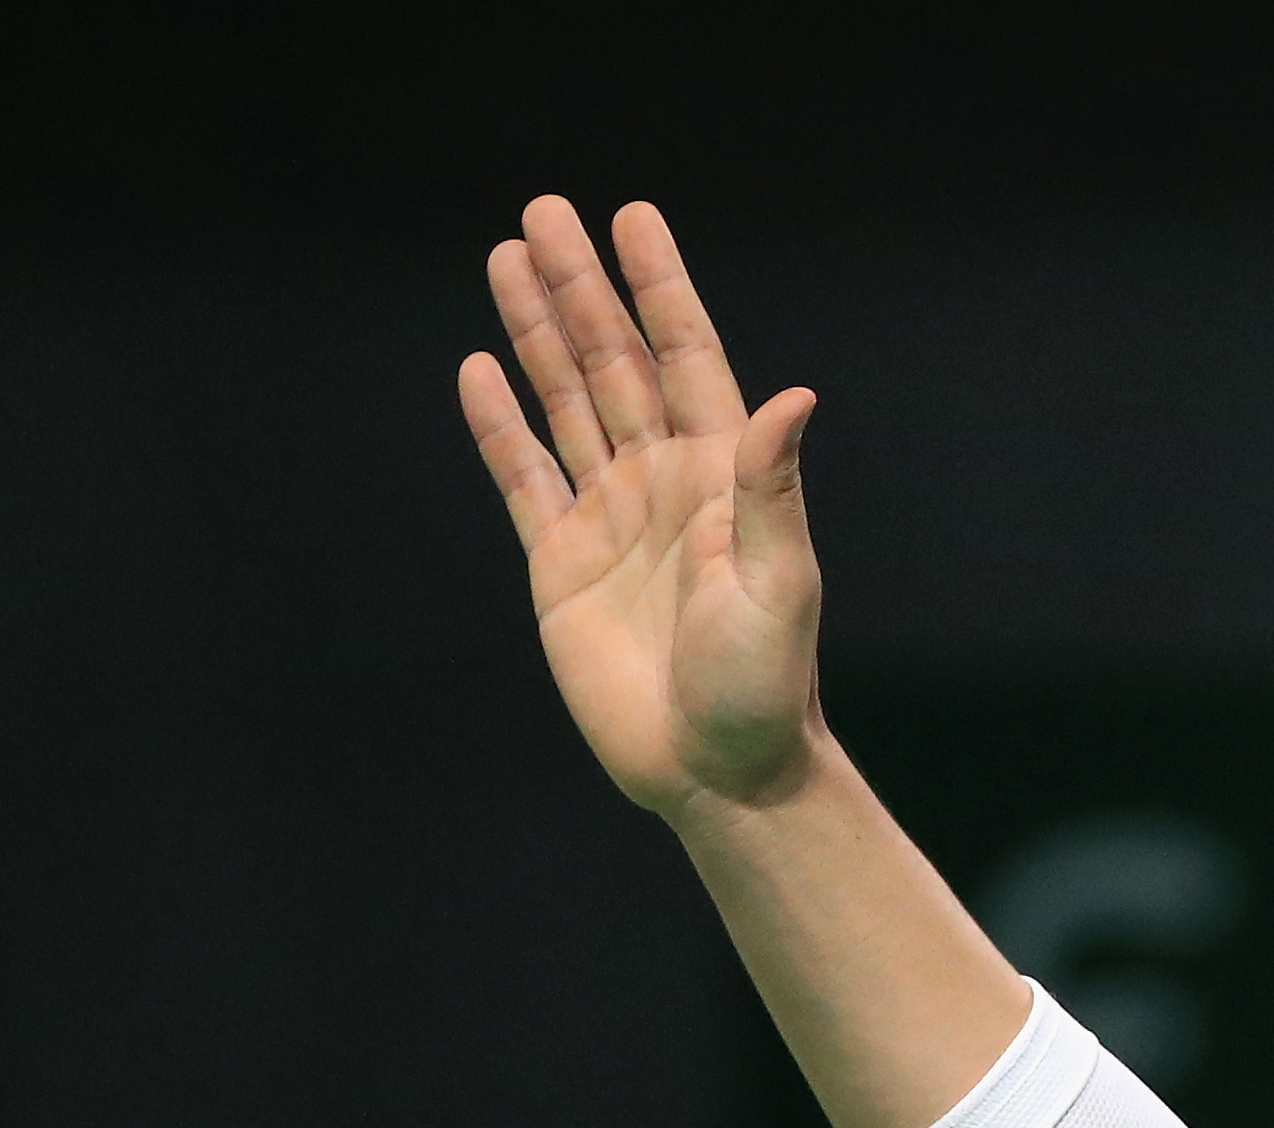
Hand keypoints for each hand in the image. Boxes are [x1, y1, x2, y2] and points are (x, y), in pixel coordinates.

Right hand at [457, 200, 821, 817]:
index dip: (659, 287)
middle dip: (580, 287)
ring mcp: (610, 518)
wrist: (719, 771)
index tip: (632, 217)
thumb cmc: (764, 685)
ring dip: (537, 333)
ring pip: (565, 402)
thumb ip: (772, 489)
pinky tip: (478, 369)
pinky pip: (523, 476)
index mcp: (724, 475)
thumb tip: (795, 395)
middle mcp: (664, 482)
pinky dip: (500, 424)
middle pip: (613, 362)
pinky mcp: (561, 563)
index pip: (685, 357)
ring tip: (506, 257)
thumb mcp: (778, 584)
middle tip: (543, 211)